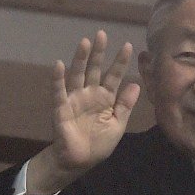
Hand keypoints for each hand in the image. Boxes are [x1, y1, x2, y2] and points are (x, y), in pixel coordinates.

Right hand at [28, 30, 139, 193]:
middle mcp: (90, 94)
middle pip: (95, 69)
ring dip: (80, 59)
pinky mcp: (61, 108)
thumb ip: (125, 105)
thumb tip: (136, 85)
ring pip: (78, 75)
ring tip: (85, 42)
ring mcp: (75, 99)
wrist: (81, 160)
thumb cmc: (99, 143)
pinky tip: (58, 64)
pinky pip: (59, 91)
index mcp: (105, 98)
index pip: (114, 76)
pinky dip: (58, 79)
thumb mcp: (118, 124)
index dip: (120, 62)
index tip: (128, 46)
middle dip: (98, 53)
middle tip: (102, 34)